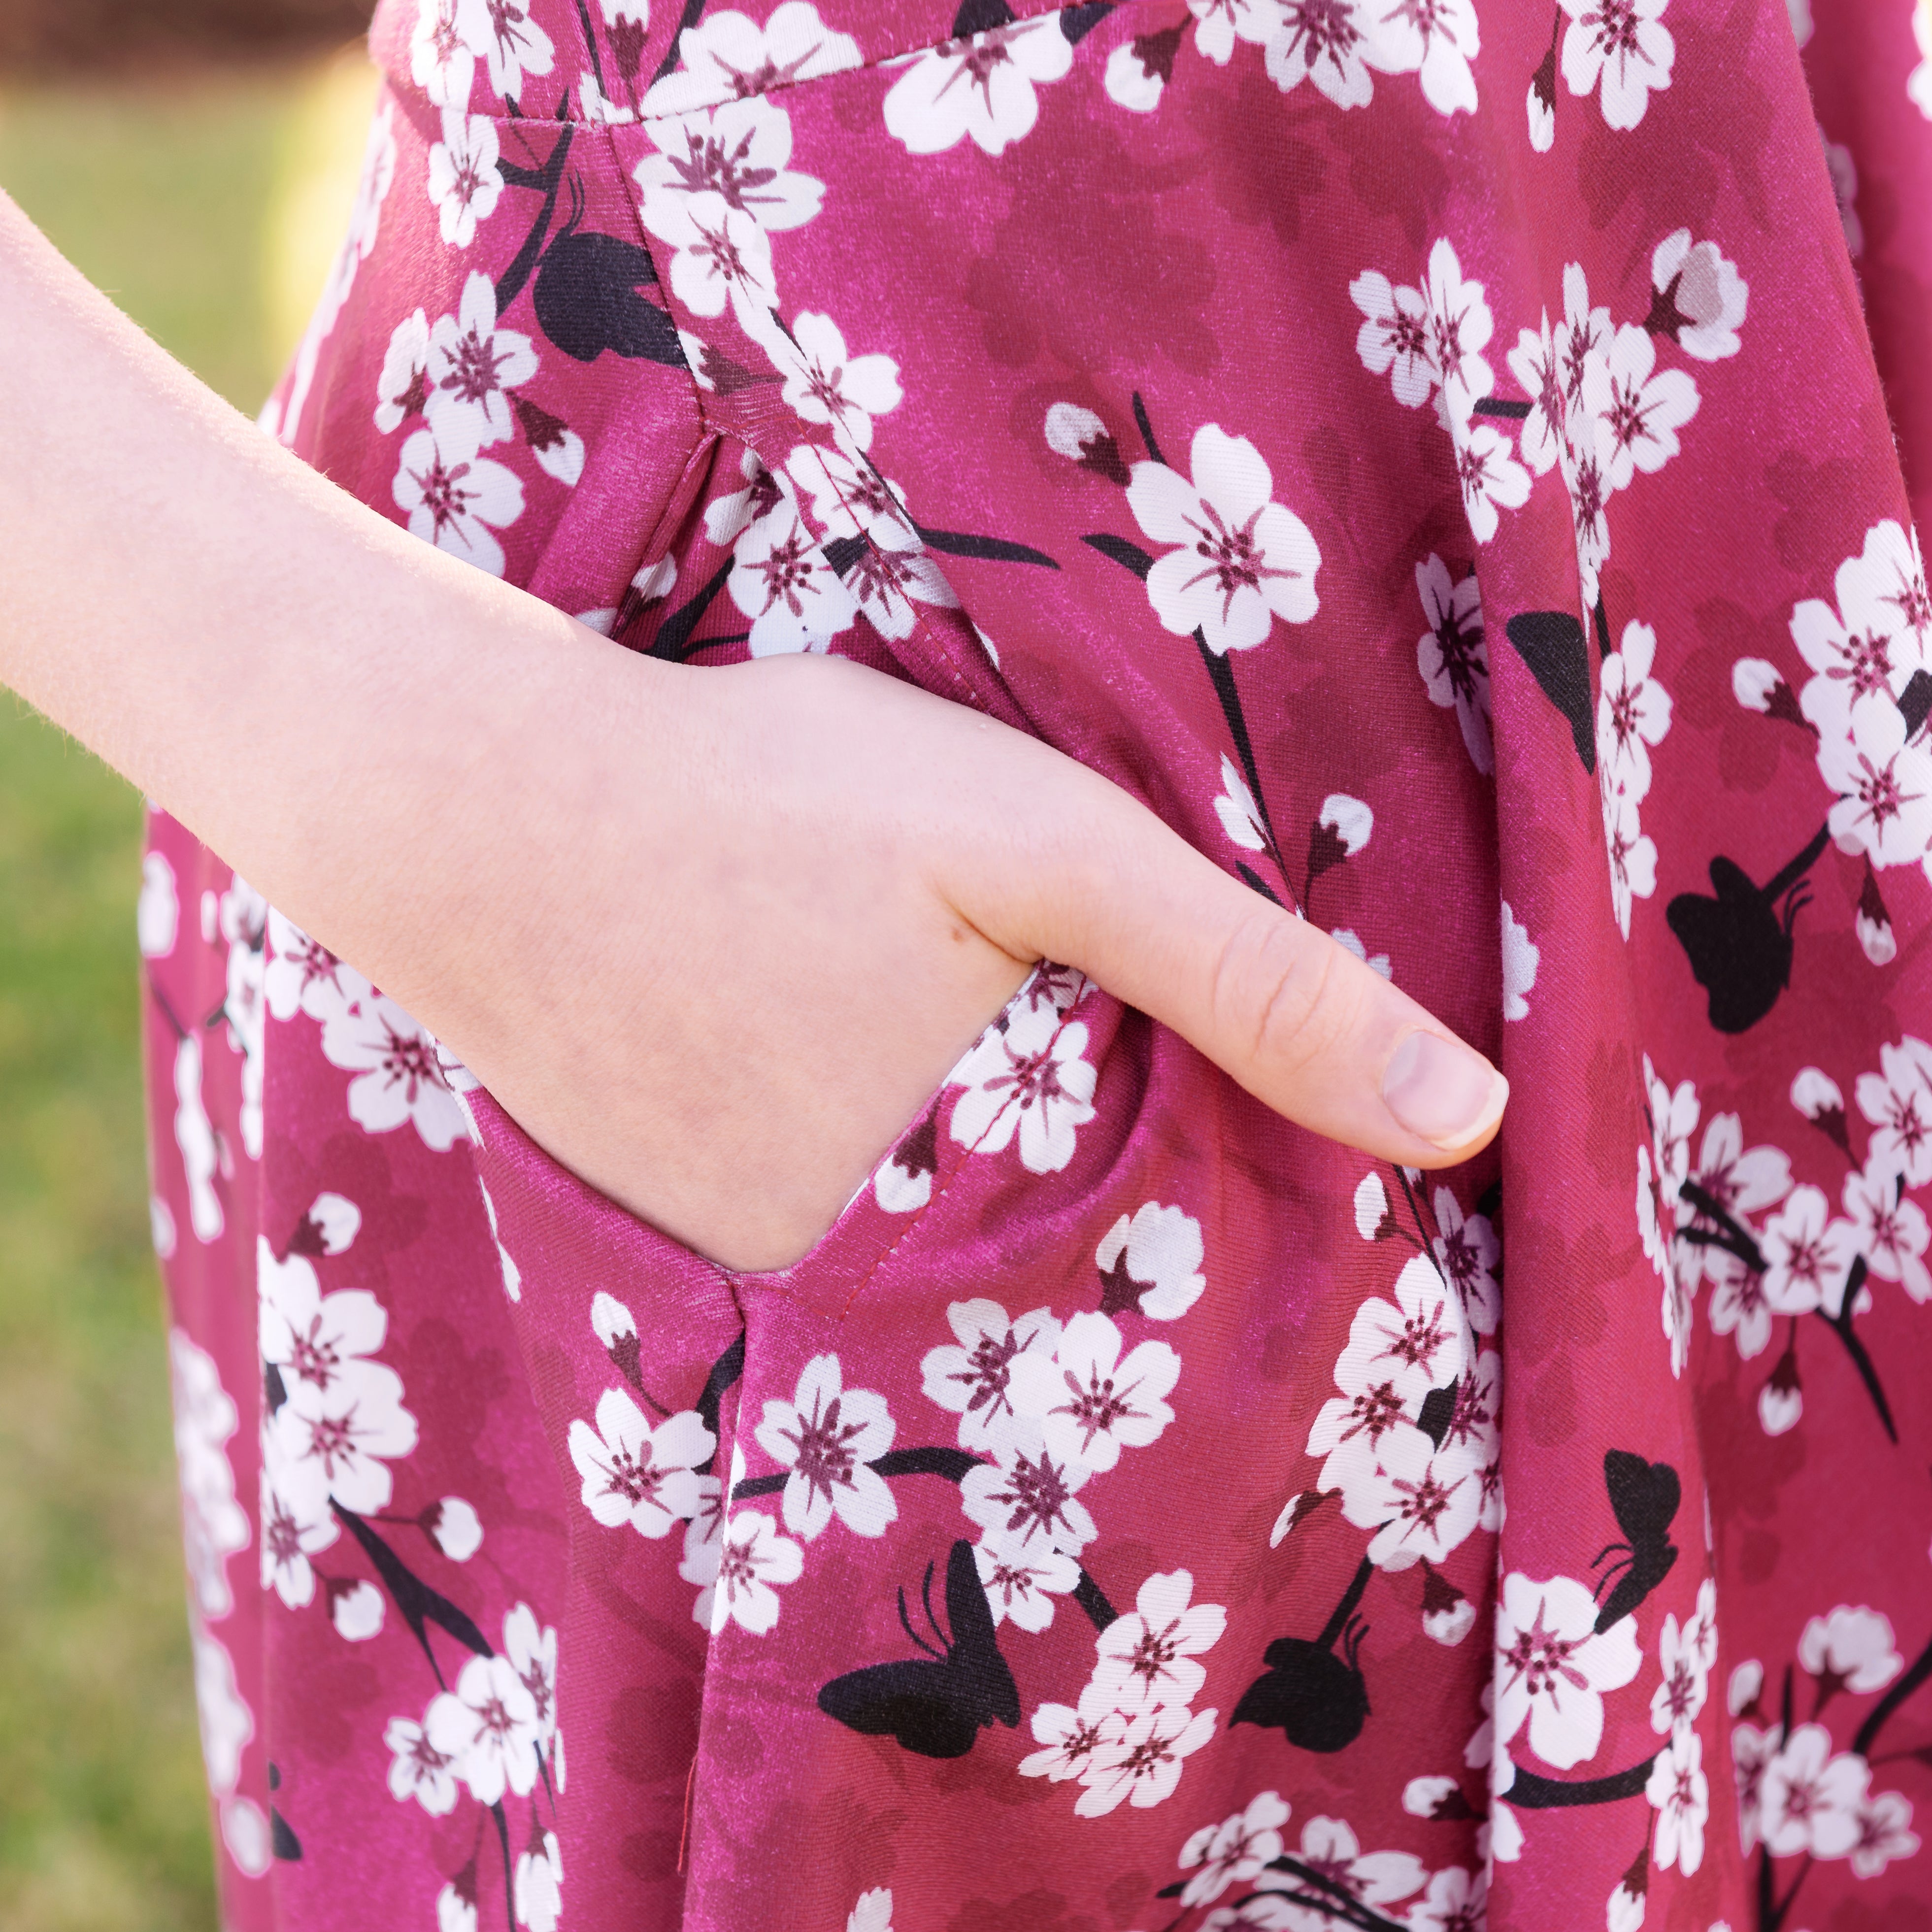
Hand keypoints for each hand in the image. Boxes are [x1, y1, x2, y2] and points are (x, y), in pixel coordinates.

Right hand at [432, 647, 1505, 1271]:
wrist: (482, 808)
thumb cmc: (771, 804)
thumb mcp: (1045, 846)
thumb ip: (1249, 977)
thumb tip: (1470, 1119)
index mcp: (990, 1207)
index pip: (1178, 1264)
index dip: (1247, 1197)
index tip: (1277, 1139)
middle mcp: (874, 1295)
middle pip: (1066, 1276)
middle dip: (1127, 1207)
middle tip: (1124, 1086)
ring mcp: (770, 1279)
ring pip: (956, 1260)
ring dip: (1005, 1192)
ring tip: (1007, 1081)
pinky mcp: (696, 1239)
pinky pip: (849, 1242)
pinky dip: (896, 1182)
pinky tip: (882, 1084)